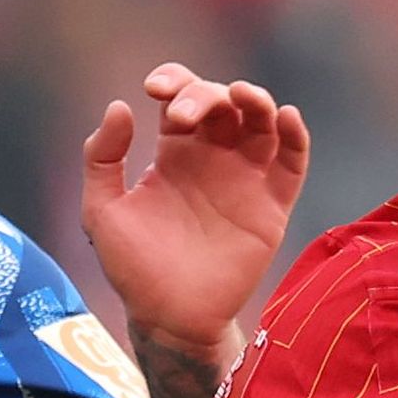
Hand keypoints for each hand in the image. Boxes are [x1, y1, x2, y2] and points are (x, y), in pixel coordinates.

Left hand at [83, 63, 309, 354]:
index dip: (174, 80)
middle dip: (204, 95)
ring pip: (262, 121)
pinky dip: (295, 135)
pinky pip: (293, 162)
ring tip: (241, 97)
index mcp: (174, 152)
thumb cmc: (133, 267)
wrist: (169, 317)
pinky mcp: (272, 205)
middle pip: (222, 101)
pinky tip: (286, 117)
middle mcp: (213, 157)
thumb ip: (101, 158)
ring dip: (255, 99)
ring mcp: (245, 179)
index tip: (154, 89)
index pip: (182, 96)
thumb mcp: (102, 210)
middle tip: (182, 116)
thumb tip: (121, 105)